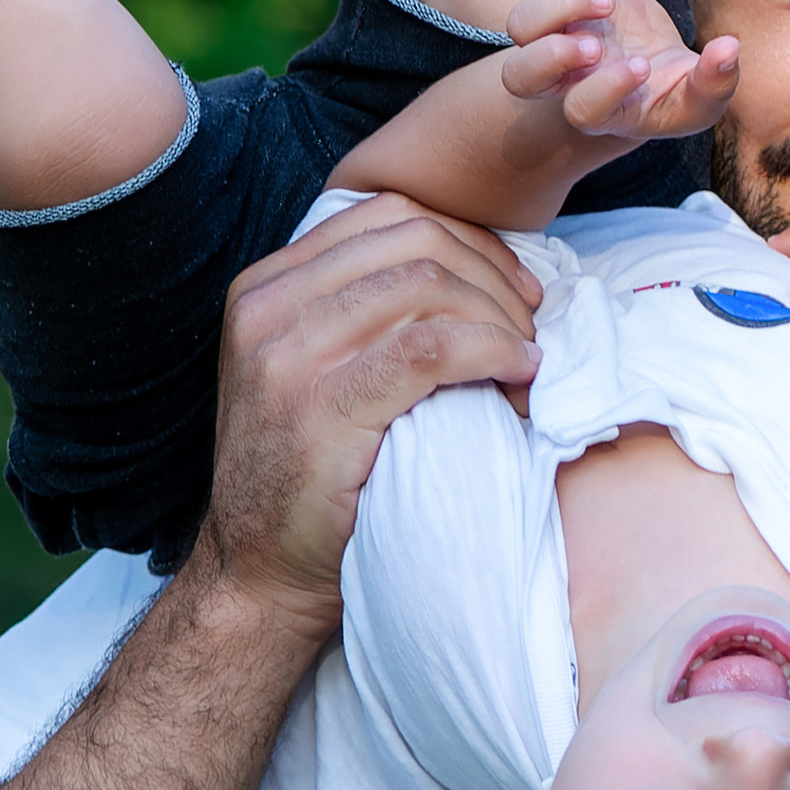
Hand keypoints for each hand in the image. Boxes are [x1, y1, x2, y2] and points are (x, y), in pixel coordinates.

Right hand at [194, 195, 541, 625]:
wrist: (259, 574)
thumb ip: (360, 317)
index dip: (468, 241)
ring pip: (425, 287)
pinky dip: (491, 351)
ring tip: (526, 358)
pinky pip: (429, 348)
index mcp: (266, 288)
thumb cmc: (309, 483)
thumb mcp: (314, 375)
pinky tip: (519, 373)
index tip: (512, 290)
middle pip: (413, 242)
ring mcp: (288, 357)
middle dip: (491, 277)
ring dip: (498, 318)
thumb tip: (466, 273)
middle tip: (530, 327)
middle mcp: (268, 309)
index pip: (386, 215)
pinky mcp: (322, 409)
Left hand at [501, 0, 740, 152]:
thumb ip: (716, 81)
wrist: (663, 72)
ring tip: (609, 2)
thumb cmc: (680, 94)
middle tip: (599, 44)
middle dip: (552, 55)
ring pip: (521, 23)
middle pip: (518, 78)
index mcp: (600, 111)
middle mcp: (571, 79)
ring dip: (560, 5)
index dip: (604, 88)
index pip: (579, 110)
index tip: (643, 67)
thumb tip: (730, 48)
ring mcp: (567, 35)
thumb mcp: (705, 98)